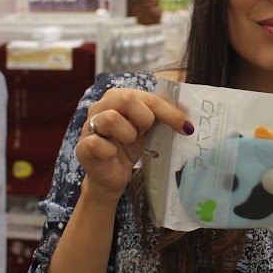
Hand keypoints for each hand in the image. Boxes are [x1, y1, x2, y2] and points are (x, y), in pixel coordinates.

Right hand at [77, 88, 192, 201]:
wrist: (113, 175)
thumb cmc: (130, 147)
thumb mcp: (150, 129)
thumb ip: (164, 116)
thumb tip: (189, 108)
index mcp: (118, 97)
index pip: (147, 97)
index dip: (169, 111)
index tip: (186, 127)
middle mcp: (101, 107)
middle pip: (125, 99)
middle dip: (145, 117)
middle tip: (147, 132)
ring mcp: (88, 126)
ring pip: (110, 118)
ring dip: (127, 134)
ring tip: (128, 143)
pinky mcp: (82, 147)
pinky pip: (96, 143)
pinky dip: (110, 150)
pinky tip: (113, 154)